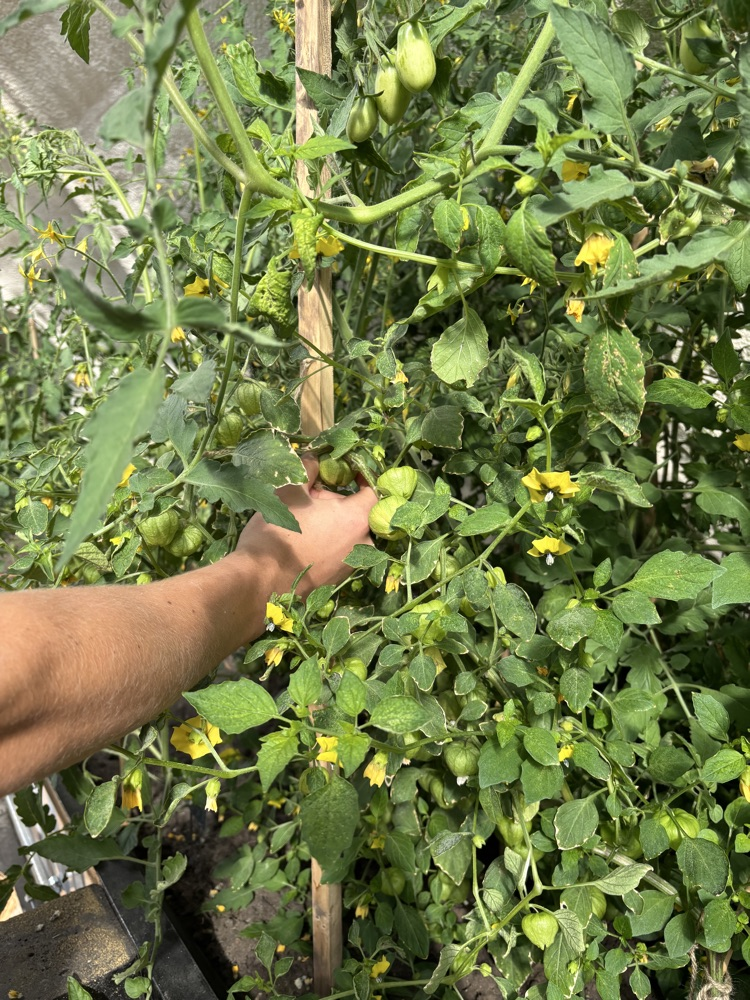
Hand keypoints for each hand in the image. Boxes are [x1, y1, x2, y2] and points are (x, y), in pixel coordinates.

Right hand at [235, 455, 376, 597]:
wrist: (262, 584)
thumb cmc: (279, 532)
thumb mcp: (290, 491)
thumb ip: (308, 470)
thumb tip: (316, 457)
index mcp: (357, 519)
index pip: (373, 491)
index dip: (361, 477)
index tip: (346, 469)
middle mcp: (363, 543)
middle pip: (356, 513)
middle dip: (334, 501)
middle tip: (307, 496)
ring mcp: (351, 565)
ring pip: (346, 533)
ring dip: (329, 522)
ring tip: (300, 519)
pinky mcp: (337, 580)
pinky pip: (337, 552)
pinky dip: (325, 542)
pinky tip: (300, 541)